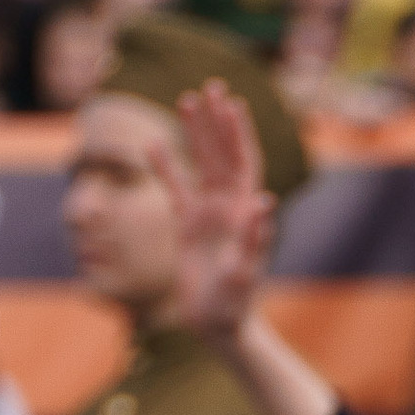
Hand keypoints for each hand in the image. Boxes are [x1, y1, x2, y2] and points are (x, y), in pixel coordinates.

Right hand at [166, 78, 279, 342]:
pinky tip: (150, 144)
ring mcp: (209, 214)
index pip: (244, 163)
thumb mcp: (244, 272)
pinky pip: (176, 189)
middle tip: (209, 87)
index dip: (238, 133)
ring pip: (201, 165)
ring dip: (194, 134)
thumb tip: (264, 202)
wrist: (218, 326)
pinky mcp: (189, 227)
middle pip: (223, 155)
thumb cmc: (235, 303)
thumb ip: (255, 238)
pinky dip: (165, 167)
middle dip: (216, 122)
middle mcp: (229, 207)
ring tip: (184, 100)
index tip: (231, 102)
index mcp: (245, 213)